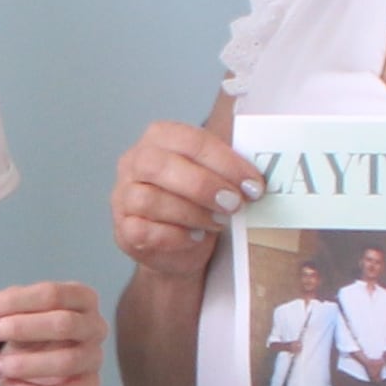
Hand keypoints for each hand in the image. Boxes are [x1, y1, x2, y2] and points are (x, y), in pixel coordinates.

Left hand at [0, 279, 104, 385]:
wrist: (36, 360)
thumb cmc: (29, 330)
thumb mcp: (17, 311)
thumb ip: (5, 307)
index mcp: (81, 298)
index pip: (53, 294)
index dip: (16, 301)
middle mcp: (94, 326)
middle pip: (64, 324)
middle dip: (21, 328)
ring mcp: (94, 357)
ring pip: (67, 361)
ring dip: (27, 364)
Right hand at [112, 118, 257, 279]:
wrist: (178, 247)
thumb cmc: (199, 204)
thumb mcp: (215, 178)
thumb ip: (230, 168)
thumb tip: (261, 173)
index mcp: (158, 138)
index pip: (190, 141)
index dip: (225, 162)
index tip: (253, 184)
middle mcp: (134, 162)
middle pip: (161, 166)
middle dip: (204, 186)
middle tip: (235, 204)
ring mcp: (123, 196)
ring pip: (151, 200)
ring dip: (193, 213)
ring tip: (219, 222)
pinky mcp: (123, 230)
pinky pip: (144, 231)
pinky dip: (175, 236)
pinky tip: (195, 237)